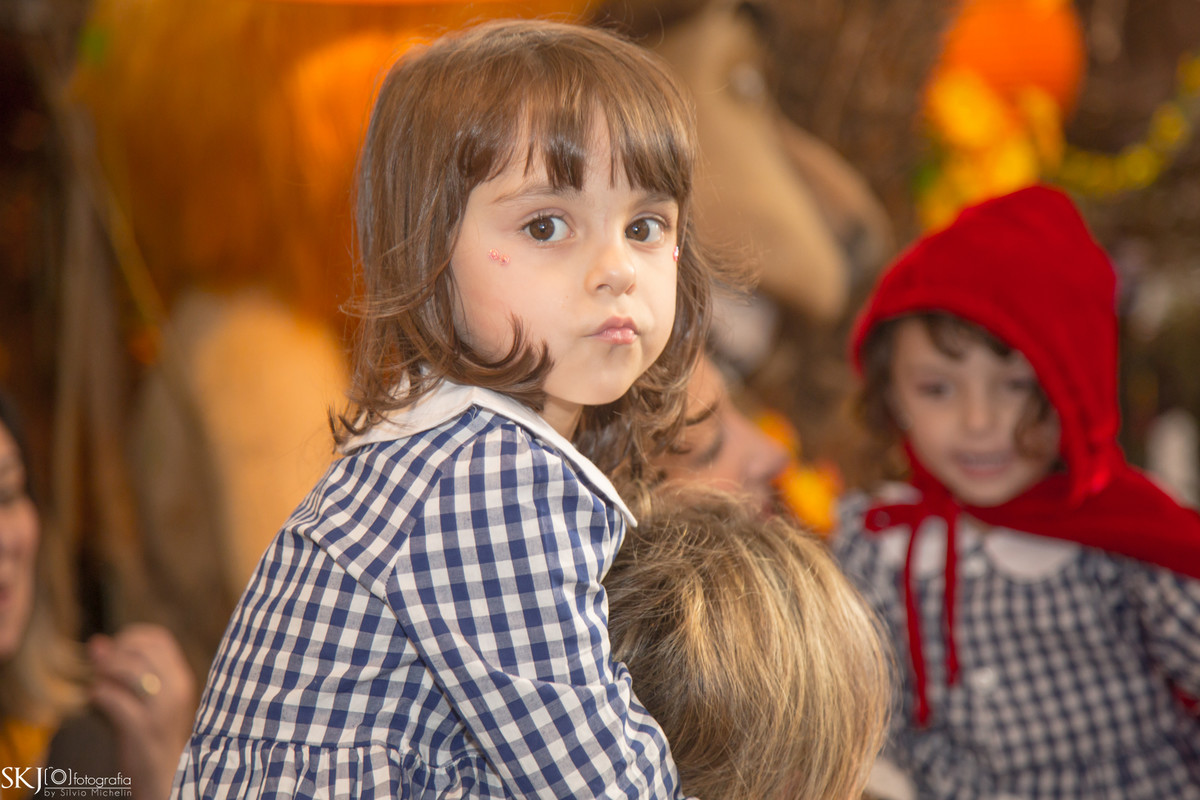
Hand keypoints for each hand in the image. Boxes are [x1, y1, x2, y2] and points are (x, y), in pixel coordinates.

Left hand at [88, 623, 196, 799]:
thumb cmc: (153, 736)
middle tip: (100, 668)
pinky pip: (115, 699)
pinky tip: (94, 699)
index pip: (158, 638)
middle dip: (114, 653)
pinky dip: (99, 694)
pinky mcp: (142, 730)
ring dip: (105, 671)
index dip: (130, 637)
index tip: (114, 651)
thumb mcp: (149, 700)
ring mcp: (161, 710)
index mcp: (182, 679)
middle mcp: (177, 689)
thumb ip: (125, 672)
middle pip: (142, 649)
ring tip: (97, 682)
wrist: (167, 778)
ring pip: (130, 669)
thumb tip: (97, 642)